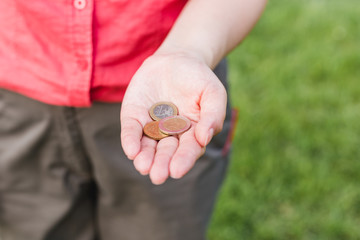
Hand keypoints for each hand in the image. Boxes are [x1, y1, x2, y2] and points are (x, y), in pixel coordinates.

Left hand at [120, 50, 226, 184]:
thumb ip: (213, 115)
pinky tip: (132, 151)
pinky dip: (131, 141)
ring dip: (145, 158)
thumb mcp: (213, 93)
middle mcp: (170, 134)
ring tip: (143, 167)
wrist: (176, 59)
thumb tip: (205, 139)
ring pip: (147, 146)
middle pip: (166, 152)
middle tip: (158, 176)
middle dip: (162, 163)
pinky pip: (132, 131)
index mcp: (192, 133)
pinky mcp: (134, 117)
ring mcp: (151, 126)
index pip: (188, 149)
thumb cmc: (199, 79)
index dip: (183, 160)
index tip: (177, 170)